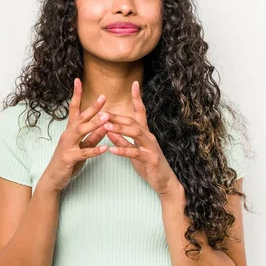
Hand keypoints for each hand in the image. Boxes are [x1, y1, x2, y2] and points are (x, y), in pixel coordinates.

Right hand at [39, 78, 109, 193]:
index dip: (76, 94)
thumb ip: (94, 136)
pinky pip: (83, 152)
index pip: (74, 108)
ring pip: (81, 132)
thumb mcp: (83, 147)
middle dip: (92, 107)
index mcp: (71, 130)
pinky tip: (105, 149)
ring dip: (94, 124)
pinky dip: (95, 150)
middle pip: (80, 117)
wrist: (53, 178)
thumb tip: (105, 124)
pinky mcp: (69, 158)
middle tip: (103, 97)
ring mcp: (67, 146)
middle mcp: (67, 134)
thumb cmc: (69, 161)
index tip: (78, 80)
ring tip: (106, 118)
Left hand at [102, 81, 179, 195]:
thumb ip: (122, 140)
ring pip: (136, 133)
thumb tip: (109, 129)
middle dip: (117, 116)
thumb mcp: (133, 151)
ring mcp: (151, 147)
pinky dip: (123, 150)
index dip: (138, 98)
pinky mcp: (151, 159)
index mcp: (145, 133)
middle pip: (133, 121)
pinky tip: (112, 150)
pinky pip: (136, 152)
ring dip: (120, 129)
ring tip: (105, 127)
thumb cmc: (148, 165)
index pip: (141, 111)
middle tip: (101, 113)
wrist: (164, 182)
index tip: (134, 83)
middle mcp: (149, 136)